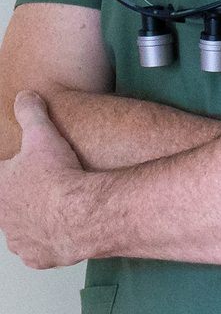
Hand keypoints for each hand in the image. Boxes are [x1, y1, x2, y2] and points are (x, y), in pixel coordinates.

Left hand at [0, 91, 87, 268]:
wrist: (80, 212)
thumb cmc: (58, 176)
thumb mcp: (42, 133)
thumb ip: (30, 112)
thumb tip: (24, 97)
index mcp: (0, 189)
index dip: (9, 171)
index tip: (21, 169)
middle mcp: (4, 218)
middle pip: (7, 206)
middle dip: (21, 196)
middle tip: (41, 184)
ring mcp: (20, 240)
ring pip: (19, 230)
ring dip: (32, 219)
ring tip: (53, 205)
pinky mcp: (37, 257)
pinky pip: (37, 250)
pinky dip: (47, 240)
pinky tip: (60, 227)